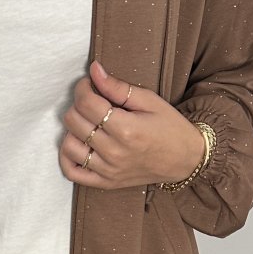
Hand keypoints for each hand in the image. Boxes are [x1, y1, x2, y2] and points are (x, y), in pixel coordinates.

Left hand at [59, 59, 204, 190]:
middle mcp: (114, 152)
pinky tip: (77, 144)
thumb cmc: (170, 128)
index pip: (87, 103)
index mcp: (126, 129)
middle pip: (74, 122)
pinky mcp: (105, 183)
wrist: (186, 160)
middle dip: (77, 105)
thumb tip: (94, 70)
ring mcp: (108, 170)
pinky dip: (66, 158)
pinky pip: (72, 173)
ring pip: (69, 146)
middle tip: (90, 101)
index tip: (89, 84)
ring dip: (72, 130)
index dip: (82, 88)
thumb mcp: (150, 101)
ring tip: (87, 123)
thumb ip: (118, 87)